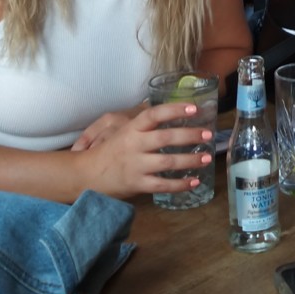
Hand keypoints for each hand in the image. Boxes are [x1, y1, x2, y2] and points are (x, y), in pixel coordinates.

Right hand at [72, 101, 213, 199]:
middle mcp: (134, 145)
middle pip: (165, 138)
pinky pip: (162, 185)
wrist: (86, 175)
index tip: (194, 108)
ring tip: (207, 158)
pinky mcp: (137, 184)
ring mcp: (135, 166)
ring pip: (167, 163)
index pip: (153, 115)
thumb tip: (170, 110)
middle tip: (208, 134)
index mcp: (131, 129)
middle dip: (190, 135)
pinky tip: (195, 182)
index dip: (174, 109)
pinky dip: (180, 184)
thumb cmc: (110, 151)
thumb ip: (144, 123)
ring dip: (190, 160)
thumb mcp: (123, 130)